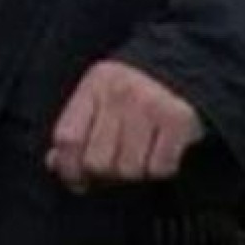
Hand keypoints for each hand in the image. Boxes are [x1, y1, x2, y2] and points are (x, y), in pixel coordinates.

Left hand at [46, 61, 204, 193]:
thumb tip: (55, 163)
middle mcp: (121, 92)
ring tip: (142, 153)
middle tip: (119, 161)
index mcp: (96, 84)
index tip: (79, 179)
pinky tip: (162, 150)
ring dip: (136, 171)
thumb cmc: (136, 91)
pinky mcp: (179, 119)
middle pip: (98, 162)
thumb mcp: (100, 98)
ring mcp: (151, 104)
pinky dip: (161, 167)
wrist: (190, 64)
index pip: (68, 138)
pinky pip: (160, 167)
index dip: (69, 168)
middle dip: (107, 172)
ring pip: (129, 169)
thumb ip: (76, 130)